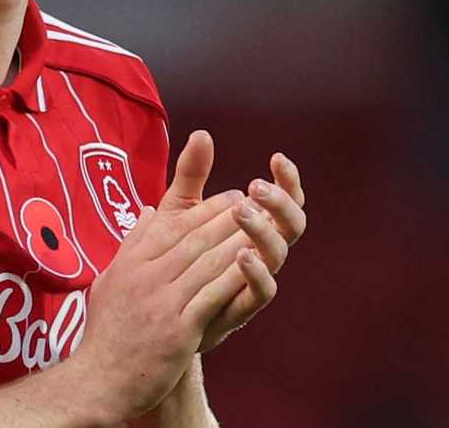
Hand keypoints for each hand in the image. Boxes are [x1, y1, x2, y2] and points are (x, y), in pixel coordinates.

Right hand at [70, 131, 255, 418]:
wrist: (99, 380)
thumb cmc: (106, 333)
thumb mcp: (110, 279)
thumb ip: (131, 244)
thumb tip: (147, 212)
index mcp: (131, 262)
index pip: (173, 225)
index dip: (206, 209)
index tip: (231, 196)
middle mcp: (145, 276)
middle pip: (194, 238)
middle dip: (228, 218)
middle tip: (254, 203)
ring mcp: (162, 302)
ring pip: (206, 263)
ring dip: (237, 242)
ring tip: (262, 228)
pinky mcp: (178, 330)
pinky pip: (212, 297)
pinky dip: (234, 279)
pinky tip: (253, 267)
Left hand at [196, 150, 306, 351]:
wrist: (156, 315)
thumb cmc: (176, 257)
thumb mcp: (179, 210)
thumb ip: (192, 175)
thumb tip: (201, 133)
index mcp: (254, 226)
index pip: (283, 200)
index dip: (288, 181)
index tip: (277, 158)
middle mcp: (261, 251)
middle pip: (292, 224)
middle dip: (280, 203)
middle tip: (255, 186)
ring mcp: (254, 280)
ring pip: (279, 254)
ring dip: (263, 231)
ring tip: (242, 211)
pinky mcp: (241, 307)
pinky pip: (263, 292)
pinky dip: (257, 272)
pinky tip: (242, 254)